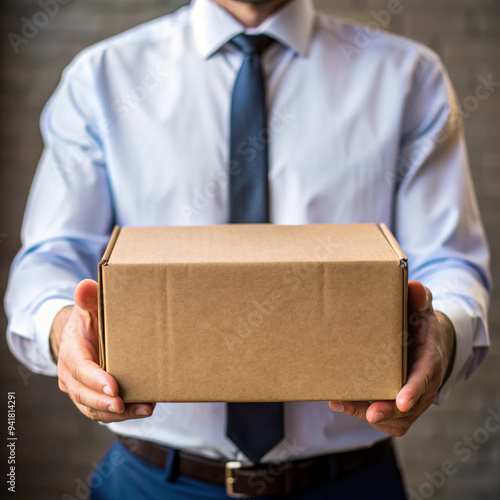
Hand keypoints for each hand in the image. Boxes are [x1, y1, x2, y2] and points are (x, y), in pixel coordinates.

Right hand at [51, 279, 155, 422]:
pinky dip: (124, 414)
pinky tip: (145, 408)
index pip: (80, 369)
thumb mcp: (87, 308)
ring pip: (94, 409)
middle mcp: (71, 376)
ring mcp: (81, 390)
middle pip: (84, 395)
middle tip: (124, 403)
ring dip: (118, 413)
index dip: (95, 379)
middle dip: (104, 402)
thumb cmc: (88, 321)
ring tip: (144, 409)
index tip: (113, 387)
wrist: (80, 338)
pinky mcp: (93, 399)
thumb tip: (87, 284)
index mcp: (71, 353)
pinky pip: (104, 412)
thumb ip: (88, 298)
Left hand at [329, 280, 455, 436]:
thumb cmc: (419, 324)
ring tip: (341, 403)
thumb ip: (419, 298)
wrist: (425, 342)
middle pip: (409, 407)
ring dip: (368, 413)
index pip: (425, 378)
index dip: (413, 390)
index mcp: (431, 360)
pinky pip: (386, 420)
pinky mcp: (398, 407)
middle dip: (388, 411)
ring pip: (396, 419)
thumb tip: (413, 286)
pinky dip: (362, 413)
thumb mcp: (422, 308)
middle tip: (369, 413)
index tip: (401, 401)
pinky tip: (340, 402)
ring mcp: (412, 400)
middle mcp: (424, 385)